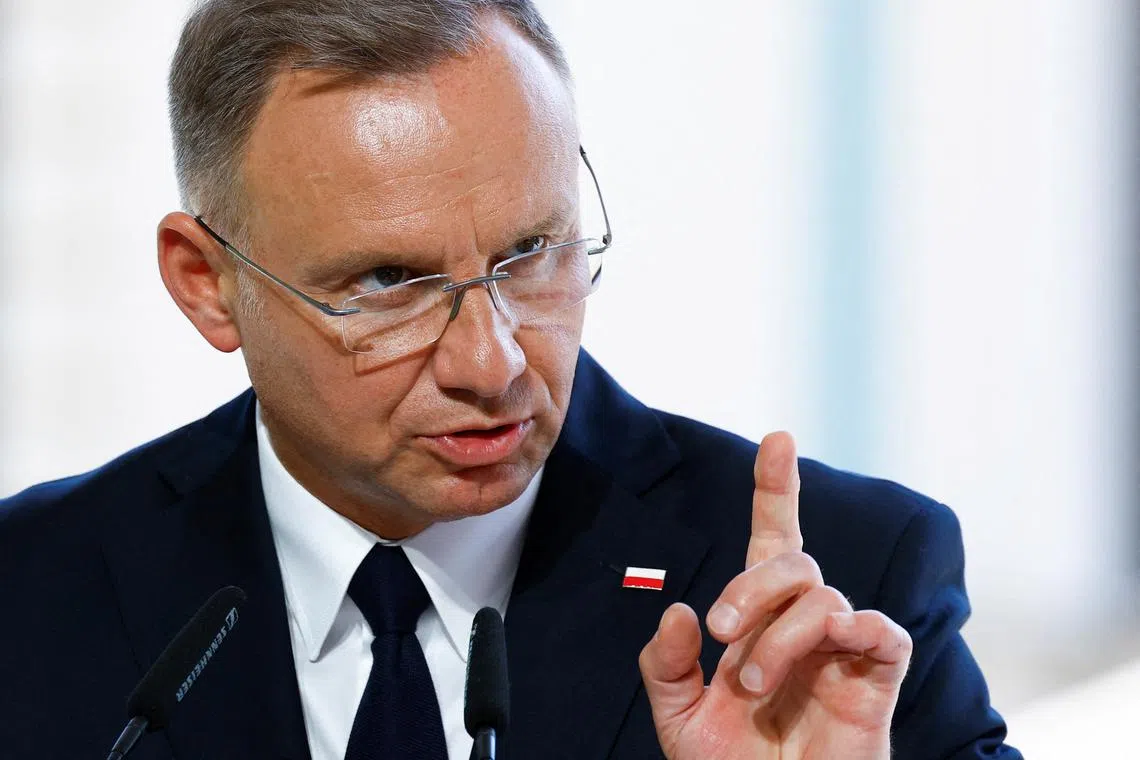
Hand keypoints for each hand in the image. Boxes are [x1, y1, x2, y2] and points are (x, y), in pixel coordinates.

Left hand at [638, 432, 911, 759]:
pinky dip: (859, 628)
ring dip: (780, 634)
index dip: (776, 490)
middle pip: (792, 561)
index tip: (777, 440)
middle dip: (750, 585)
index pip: (773, 541)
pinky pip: (883, 633)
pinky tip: (830, 645)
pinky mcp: (874, 681)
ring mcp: (840, 650)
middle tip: (721, 630)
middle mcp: (802, 625)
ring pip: (824, 597)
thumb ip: (665, 665)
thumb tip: (679, 610)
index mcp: (759, 622)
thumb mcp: (677, 717)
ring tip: (753, 685)